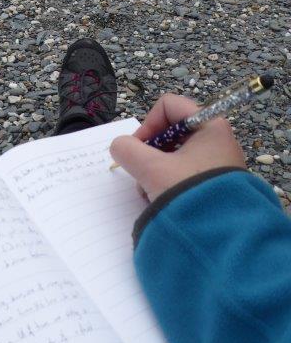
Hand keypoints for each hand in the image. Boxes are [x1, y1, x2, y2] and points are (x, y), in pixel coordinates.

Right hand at [110, 94, 246, 200]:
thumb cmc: (188, 191)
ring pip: (176, 155)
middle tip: (143, 172)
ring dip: (157, 170)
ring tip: (153, 192)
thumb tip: (120, 147)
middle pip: (171, 132)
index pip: (168, 105)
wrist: (222, 237)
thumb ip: (127, 150)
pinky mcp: (217, 183)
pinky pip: (186, 172)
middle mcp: (218, 139)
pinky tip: (164, 199)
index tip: (138, 149)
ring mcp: (219, 162)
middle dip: (150, 153)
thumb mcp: (151, 168)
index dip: (147, 124)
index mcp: (210, 125)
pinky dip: (170, 182)